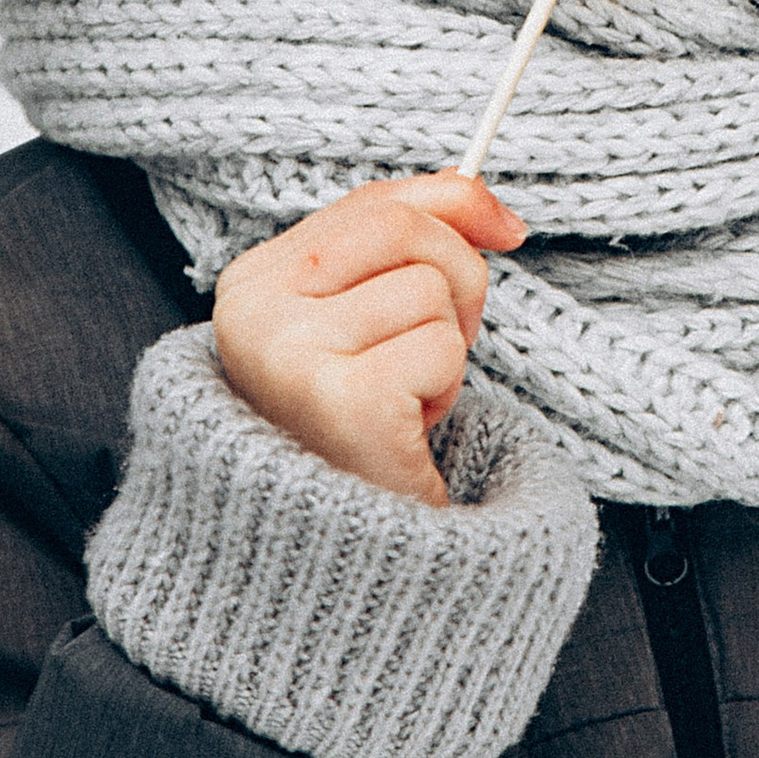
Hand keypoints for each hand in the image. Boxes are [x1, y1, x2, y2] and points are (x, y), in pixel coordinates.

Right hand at [210, 176, 525, 505]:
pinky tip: (403, 427)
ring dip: (443, 352)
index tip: (506, 230)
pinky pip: (440, 348)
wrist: (338, 555)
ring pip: (430, 291)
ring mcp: (289, 353)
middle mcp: (254, 311)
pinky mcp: (341, 399)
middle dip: (457, 277)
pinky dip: (443, 390)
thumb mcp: (372, 317)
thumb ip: (415, 240)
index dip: (453, 206)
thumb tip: (495, 208)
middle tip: (439, 346)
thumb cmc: (358, 428)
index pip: (370, 201)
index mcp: (252, 282)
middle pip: (405, 227)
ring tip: (401, 400)